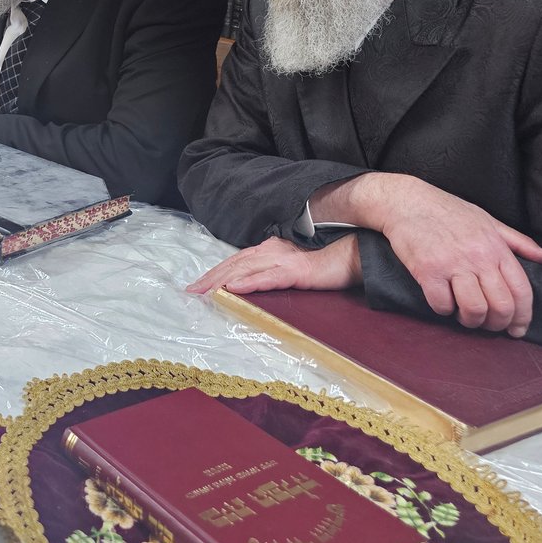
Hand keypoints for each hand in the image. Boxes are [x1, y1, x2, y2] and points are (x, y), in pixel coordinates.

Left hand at [188, 235, 361, 295]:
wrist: (350, 258)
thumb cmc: (322, 267)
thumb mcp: (289, 270)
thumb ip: (270, 274)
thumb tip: (247, 287)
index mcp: (268, 250)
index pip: (235, 261)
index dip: (214, 273)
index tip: (196, 286)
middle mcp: (271, 250)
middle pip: (234, 264)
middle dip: (210, 278)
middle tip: (191, 292)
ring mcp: (283, 258)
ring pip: (245, 269)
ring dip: (221, 280)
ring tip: (204, 292)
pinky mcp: (296, 270)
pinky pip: (268, 277)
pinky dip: (249, 282)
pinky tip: (234, 288)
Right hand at [346, 174, 541, 336]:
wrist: (406, 201)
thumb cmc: (448, 211)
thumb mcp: (489, 221)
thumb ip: (520, 242)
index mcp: (496, 248)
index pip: (521, 291)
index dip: (523, 316)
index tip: (517, 329)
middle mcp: (478, 257)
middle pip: (501, 306)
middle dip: (497, 324)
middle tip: (488, 324)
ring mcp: (452, 265)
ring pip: (474, 309)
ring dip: (471, 321)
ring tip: (464, 316)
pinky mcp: (426, 271)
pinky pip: (441, 304)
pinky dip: (443, 310)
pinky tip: (442, 302)